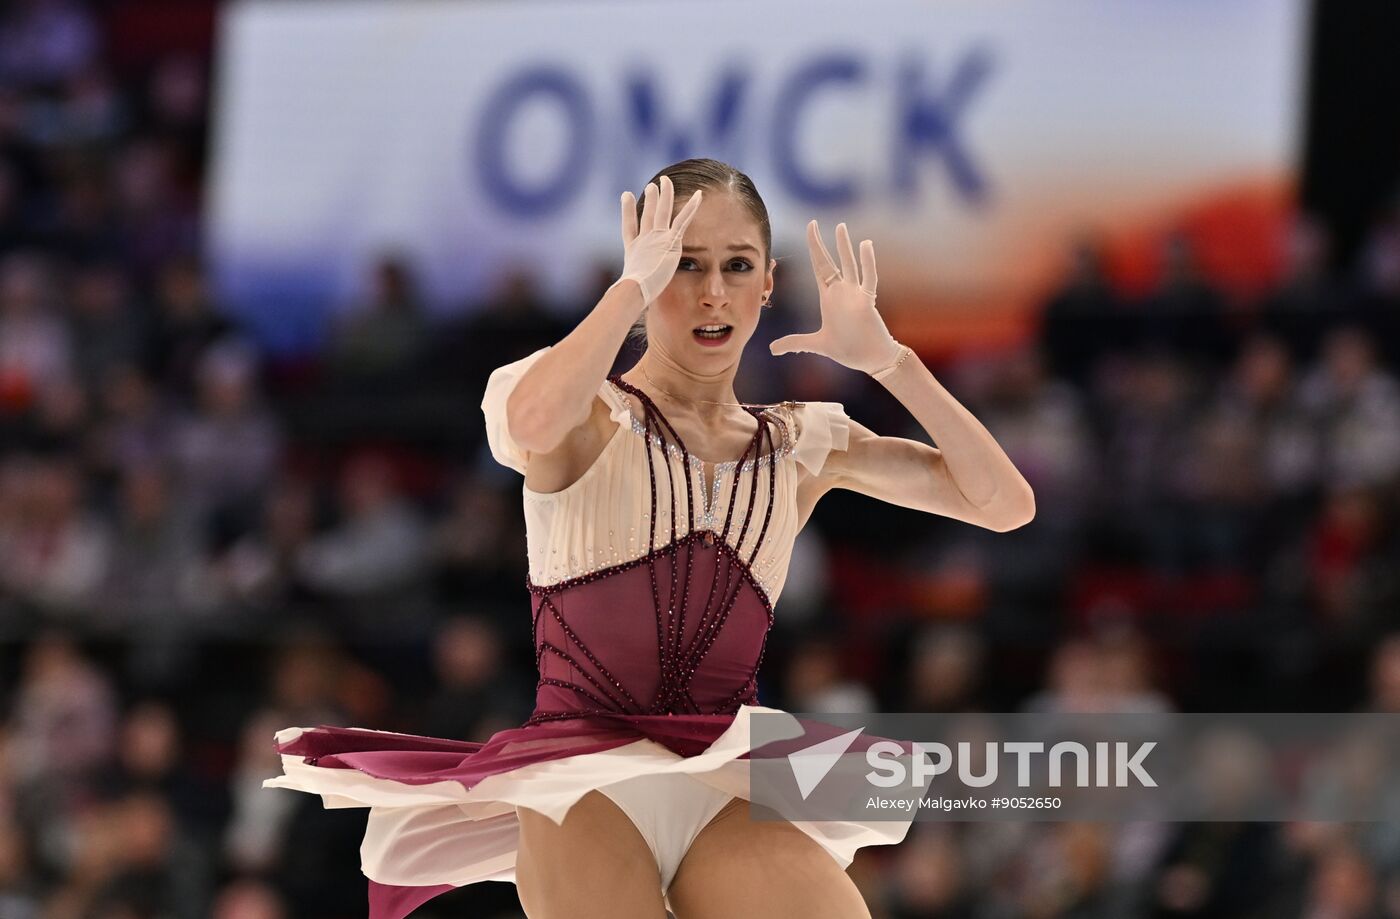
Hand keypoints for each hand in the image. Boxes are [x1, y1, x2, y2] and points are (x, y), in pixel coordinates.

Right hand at [616, 175, 702, 305]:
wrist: (634, 288)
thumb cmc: (629, 296)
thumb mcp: (627, 292)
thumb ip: (626, 292)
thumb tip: (617, 304)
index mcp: (633, 250)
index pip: (630, 227)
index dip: (628, 211)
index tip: (627, 196)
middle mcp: (644, 240)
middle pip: (647, 214)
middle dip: (649, 199)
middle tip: (651, 186)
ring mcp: (656, 238)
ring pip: (662, 211)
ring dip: (665, 195)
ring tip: (665, 181)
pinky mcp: (670, 241)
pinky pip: (683, 220)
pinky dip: (692, 207)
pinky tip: (700, 195)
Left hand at [770, 220, 901, 373]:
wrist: (870, 359)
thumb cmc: (848, 349)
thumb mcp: (816, 344)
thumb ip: (795, 343)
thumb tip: (772, 349)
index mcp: (829, 298)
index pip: (818, 267)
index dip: (813, 249)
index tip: (810, 230)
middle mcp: (841, 292)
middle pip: (828, 262)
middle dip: (819, 243)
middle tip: (813, 222)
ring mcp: (854, 295)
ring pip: (849, 265)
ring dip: (844, 246)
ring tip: (840, 226)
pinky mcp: (866, 302)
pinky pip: (868, 278)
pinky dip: (867, 262)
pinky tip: (865, 245)